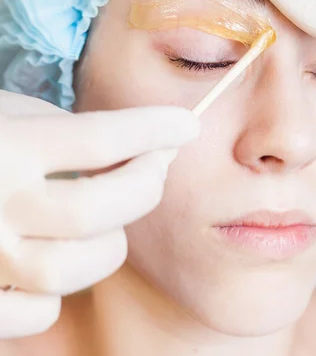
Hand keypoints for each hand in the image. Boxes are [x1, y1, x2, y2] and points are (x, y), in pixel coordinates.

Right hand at [0, 91, 198, 338]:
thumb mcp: (11, 115)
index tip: (185, 124)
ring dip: (110, 241)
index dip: (154, 128)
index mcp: (8, 145)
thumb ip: (64, 132)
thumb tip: (140, 145)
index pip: (100, 138)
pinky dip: (61, 288)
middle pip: (100, 208)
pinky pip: (40, 311)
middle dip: (144, 185)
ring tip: (109, 217)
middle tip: (153, 167)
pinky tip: (58, 257)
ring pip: (77, 267)